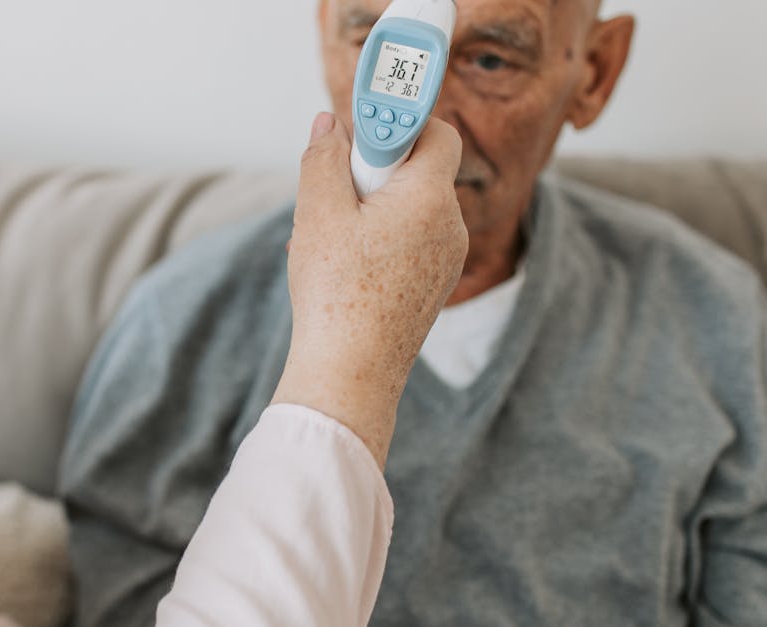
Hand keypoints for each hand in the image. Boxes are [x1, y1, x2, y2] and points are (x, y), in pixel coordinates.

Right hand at [272, 112, 465, 467]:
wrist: (351, 375)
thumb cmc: (337, 297)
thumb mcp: (317, 214)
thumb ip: (324, 159)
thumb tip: (328, 125)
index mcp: (429, 198)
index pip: (435, 131)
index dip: (399, 122)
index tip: (366, 126)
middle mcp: (449, 226)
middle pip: (416, 171)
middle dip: (372, 173)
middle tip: (336, 193)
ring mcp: (445, 261)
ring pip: (408, 210)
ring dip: (369, 211)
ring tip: (330, 240)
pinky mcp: (432, 287)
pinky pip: (408, 243)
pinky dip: (377, 241)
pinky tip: (341, 266)